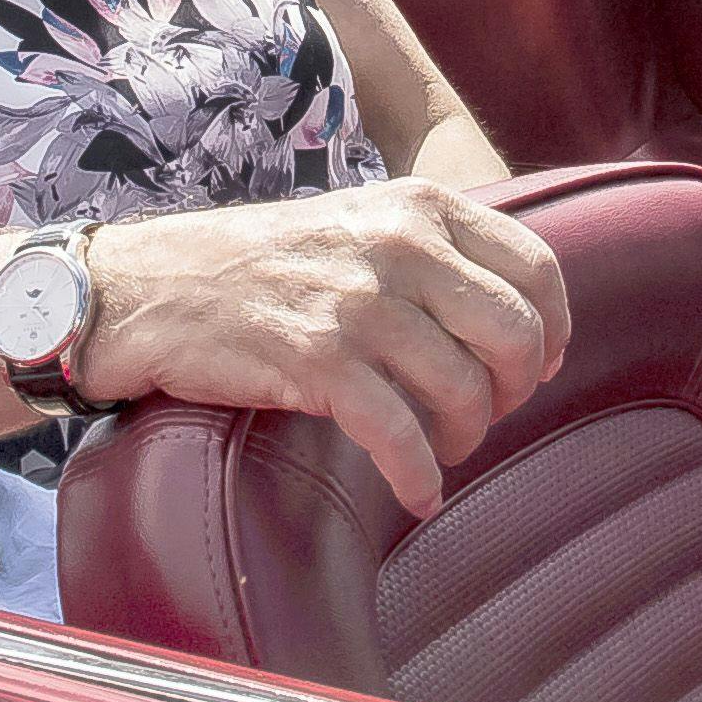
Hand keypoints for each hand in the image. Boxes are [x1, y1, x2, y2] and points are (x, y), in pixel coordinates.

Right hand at [85, 180, 571, 516]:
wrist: (148, 287)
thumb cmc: (257, 266)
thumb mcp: (358, 223)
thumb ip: (431, 252)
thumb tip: (514, 316)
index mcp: (420, 206)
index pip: (537, 268)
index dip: (553, 330)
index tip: (540, 365)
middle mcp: (400, 245)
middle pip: (517, 334)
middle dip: (515, 390)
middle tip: (485, 414)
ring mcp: (359, 303)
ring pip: (466, 391)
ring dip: (463, 439)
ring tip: (439, 451)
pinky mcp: (318, 361)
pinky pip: (402, 437)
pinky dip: (419, 478)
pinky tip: (419, 495)